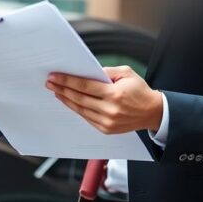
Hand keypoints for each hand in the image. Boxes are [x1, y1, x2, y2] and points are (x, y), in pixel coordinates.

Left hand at [46, 66, 162, 134]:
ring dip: (66, 100)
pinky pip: (86, 117)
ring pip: (80, 109)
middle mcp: (110, 110)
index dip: (67, 81)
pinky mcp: (106, 129)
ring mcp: (107, 122)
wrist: (152, 112)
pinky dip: (76, 109)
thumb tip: (86, 72)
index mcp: (115, 94)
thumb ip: (106, 71)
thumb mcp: (126, 73)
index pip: (85, 86)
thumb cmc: (139, 90)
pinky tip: (69, 101)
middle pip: (79, 98)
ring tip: (56, 91)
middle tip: (50, 82)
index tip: (55, 76)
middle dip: (62, 89)